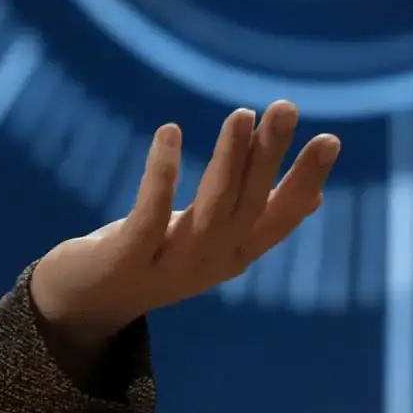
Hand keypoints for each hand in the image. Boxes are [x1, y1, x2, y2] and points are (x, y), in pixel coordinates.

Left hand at [28, 102, 341, 378]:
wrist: (83, 304)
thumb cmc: (153, 258)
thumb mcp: (212, 240)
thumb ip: (257, 219)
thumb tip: (313, 198)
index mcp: (234, 254)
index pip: (280, 218)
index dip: (305, 182)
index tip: (330, 140)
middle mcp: (210, 262)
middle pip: (247, 205)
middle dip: (268, 156)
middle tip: (285, 108)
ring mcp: (170, 265)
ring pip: (209, 210)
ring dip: (227, 161)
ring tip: (241, 115)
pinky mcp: (127, 260)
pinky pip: (150, 215)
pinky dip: (162, 175)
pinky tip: (170, 132)